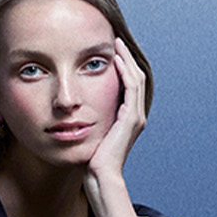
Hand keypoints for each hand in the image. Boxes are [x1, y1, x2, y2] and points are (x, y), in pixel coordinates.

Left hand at [86, 36, 145, 186]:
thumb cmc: (93, 158)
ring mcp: (136, 117)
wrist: (100, 174)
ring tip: (117, 45)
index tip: (113, 52)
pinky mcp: (131, 118)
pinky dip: (125, 72)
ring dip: (127, 60)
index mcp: (129, 118)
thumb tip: (80, 108)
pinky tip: (116, 60)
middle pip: (137, 77)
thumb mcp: (93, 132)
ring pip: (137, 79)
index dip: (124, 66)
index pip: (131, 85)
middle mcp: (136, 116)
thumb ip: (93, 119)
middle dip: (127, 58)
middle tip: (117, 41)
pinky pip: (131, 88)